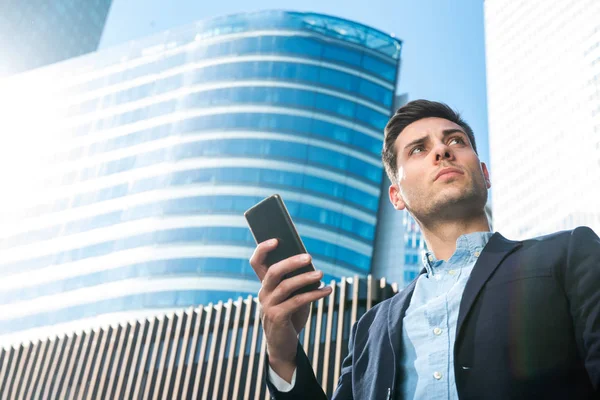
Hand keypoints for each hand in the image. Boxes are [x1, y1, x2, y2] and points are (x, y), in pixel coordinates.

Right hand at [249, 239, 332, 381]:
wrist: (283, 345)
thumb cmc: (290, 315)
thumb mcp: (293, 295)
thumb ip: (297, 281)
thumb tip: (310, 265)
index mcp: (265, 284)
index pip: (257, 262)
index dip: (263, 249)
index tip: (277, 239)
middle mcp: (263, 293)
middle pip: (273, 271)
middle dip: (291, 262)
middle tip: (309, 257)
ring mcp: (268, 306)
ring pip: (286, 286)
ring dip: (306, 278)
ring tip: (321, 274)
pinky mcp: (278, 318)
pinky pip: (297, 301)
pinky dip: (314, 294)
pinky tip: (327, 290)